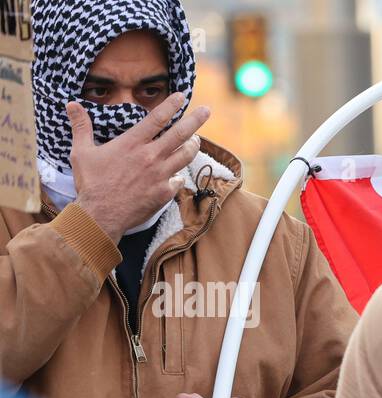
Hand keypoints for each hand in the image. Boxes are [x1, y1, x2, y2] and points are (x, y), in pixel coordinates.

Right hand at [68, 93, 209, 242]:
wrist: (101, 214)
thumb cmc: (91, 182)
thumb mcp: (81, 152)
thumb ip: (81, 127)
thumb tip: (71, 105)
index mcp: (132, 143)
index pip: (157, 118)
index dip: (171, 105)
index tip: (181, 96)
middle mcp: (150, 156)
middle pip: (180, 134)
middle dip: (195, 120)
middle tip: (206, 110)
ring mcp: (160, 175)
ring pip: (185, 156)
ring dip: (193, 146)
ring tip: (196, 140)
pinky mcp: (165, 193)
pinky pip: (178, 180)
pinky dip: (179, 175)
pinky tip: (179, 174)